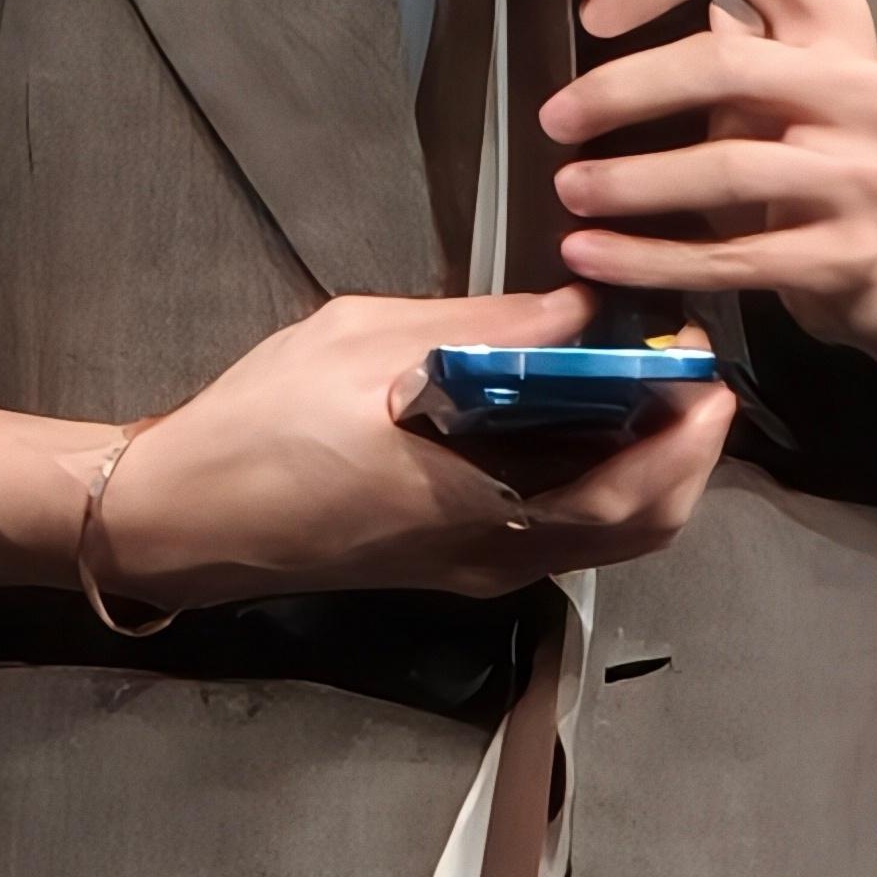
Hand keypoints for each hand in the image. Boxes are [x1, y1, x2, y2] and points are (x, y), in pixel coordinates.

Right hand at [102, 283, 733, 608]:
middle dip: (687, 449)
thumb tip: (577, 308)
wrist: (182, 516)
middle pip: (641, 525)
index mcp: (478, 505)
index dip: (682, 423)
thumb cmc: (258, 424)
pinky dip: (600, 479)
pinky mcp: (456, 562)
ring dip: (649, 465)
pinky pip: (563, 531)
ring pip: (607, 535)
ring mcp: (477, 568)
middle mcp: (494, 555)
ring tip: (648, 380)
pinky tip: (583, 411)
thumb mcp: (362, 343)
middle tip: (693, 369)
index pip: (628, 486)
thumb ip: (479, 328)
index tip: (695, 349)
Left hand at [542, 0, 876, 350]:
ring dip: (631, 182)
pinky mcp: (845, 253)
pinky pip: (730, 257)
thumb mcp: (784, 71)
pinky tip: (592, 258)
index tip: (591, 13)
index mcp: (833, 15)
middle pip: (724, 65)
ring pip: (727, 168)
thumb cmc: (815, 143)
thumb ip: (713, 33)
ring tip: (568, 190)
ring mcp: (858, 171)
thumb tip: (588, 2)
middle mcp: (856, 83)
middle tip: (554, 117)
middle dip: (623, 90)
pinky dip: (650, 259)